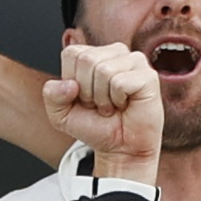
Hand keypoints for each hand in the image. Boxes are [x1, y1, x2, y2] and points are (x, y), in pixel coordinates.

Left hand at [43, 44, 163, 179]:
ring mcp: (135, 62)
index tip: (85, 97)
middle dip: (88, 90)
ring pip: (104, 70)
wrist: (120, 148)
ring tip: (112, 105)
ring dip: (103, 97)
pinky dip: (118, 100)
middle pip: (87, 60)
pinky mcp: (148, 77)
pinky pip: (120, 83)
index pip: (72, 53)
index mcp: (95, 54)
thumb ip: (52, 94)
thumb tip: (69, 84)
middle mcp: (116, 53)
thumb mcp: (60, 113)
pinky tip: (125, 105)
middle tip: (100, 104)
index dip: (72, 80)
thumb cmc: (95, 127)